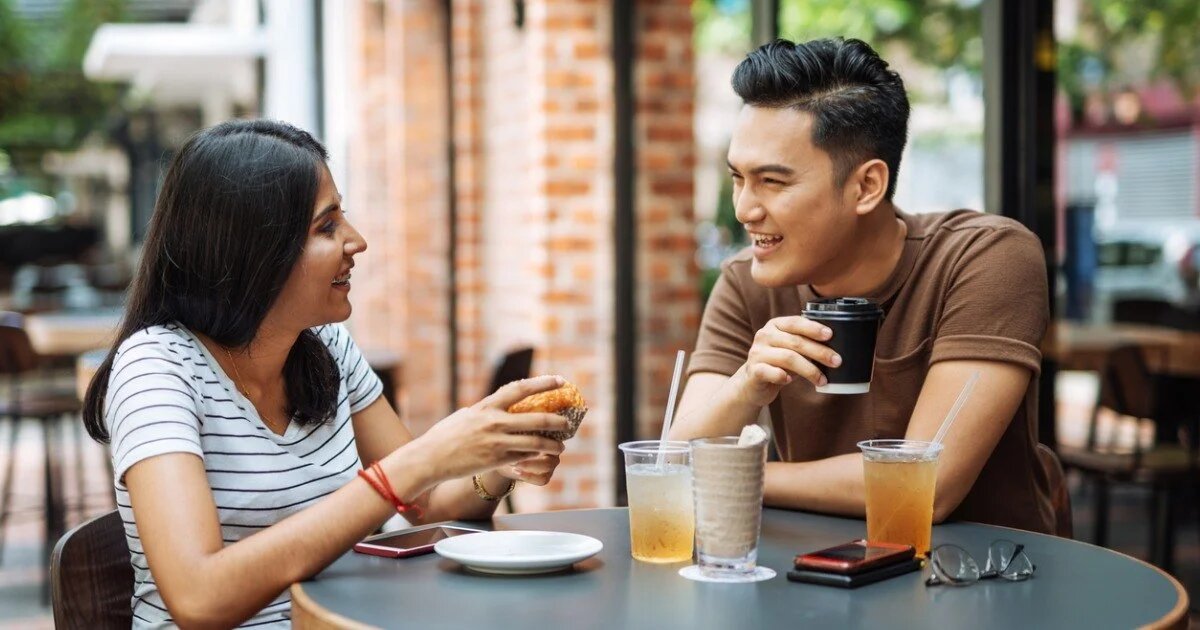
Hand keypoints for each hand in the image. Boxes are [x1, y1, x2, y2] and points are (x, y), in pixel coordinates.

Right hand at [407, 376, 570, 484]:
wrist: (429, 459)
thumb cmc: (444, 436)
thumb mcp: (465, 416)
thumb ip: (485, 411)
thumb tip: (498, 406)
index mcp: (487, 406)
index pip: (520, 389)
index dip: (542, 383)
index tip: (559, 381)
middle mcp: (494, 422)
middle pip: (536, 418)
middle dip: (556, 420)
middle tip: (567, 421)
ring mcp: (496, 443)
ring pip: (535, 442)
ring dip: (552, 444)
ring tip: (561, 447)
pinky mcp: (496, 461)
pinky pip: (523, 457)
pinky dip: (535, 456)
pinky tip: (542, 457)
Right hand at [732, 316, 840, 406]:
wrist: (753, 383)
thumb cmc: (778, 364)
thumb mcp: (791, 349)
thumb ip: (806, 344)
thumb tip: (835, 347)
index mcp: (775, 325)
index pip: (795, 322)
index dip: (813, 328)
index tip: (830, 335)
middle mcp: (764, 335)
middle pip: (796, 342)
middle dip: (819, 352)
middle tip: (836, 361)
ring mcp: (757, 353)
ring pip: (788, 358)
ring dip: (809, 370)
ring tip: (822, 379)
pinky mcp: (754, 370)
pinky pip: (771, 372)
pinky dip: (783, 376)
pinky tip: (790, 380)